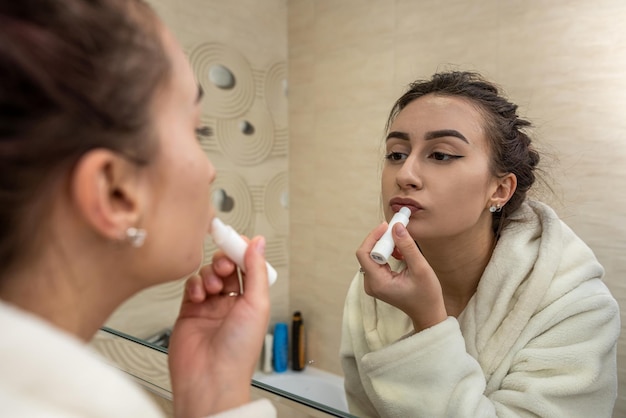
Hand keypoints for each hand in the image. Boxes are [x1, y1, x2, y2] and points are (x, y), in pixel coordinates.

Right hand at [168, 236, 269, 417]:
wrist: (210, 377)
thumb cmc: (238, 351)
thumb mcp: (257, 304)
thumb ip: (257, 270)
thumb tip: (258, 242)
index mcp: (253, 300)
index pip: (249, 265)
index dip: (242, 250)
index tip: (236, 238)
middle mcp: (233, 302)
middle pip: (227, 266)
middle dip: (225, 259)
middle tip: (224, 263)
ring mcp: (210, 305)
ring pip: (208, 273)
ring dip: (210, 274)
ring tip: (213, 286)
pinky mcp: (190, 310)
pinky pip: (191, 285)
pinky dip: (194, 285)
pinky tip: (199, 295)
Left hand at [356, 222, 446, 331]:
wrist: (428, 313)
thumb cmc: (426, 295)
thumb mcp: (420, 269)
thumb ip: (407, 247)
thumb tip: (396, 227)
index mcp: (378, 283)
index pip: (364, 253)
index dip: (373, 237)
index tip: (388, 226)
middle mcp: (371, 283)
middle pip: (367, 253)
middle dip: (381, 240)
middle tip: (397, 230)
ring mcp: (373, 283)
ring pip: (372, 256)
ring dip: (385, 246)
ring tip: (402, 246)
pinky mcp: (378, 281)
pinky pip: (377, 261)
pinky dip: (387, 253)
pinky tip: (400, 254)